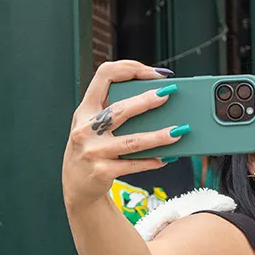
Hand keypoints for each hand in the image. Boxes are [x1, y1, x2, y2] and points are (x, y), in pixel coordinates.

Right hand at [62, 61, 183, 210]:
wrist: (75, 186)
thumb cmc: (91, 148)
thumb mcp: (92, 125)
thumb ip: (114, 110)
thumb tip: (155, 98)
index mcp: (85, 110)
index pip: (104, 75)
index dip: (129, 68)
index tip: (152, 72)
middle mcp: (85, 129)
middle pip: (120, 109)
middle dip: (146, 101)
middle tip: (168, 94)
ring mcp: (93, 151)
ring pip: (132, 141)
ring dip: (158, 136)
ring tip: (178, 132)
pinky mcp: (102, 172)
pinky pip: (133, 165)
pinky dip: (152, 161)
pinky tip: (166, 157)